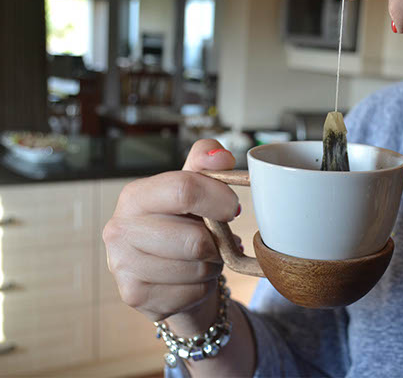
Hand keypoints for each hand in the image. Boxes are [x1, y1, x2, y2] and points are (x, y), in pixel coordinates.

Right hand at [103, 139, 239, 321]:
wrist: (168, 275)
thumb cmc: (183, 226)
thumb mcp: (194, 189)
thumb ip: (206, 165)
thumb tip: (221, 157)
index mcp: (135, 196)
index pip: (183, 189)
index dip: (220, 199)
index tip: (234, 208)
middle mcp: (119, 229)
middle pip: (194, 239)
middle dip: (217, 243)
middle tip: (216, 241)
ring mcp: (122, 265)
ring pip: (196, 267)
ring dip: (212, 265)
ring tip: (203, 259)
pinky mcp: (134, 295)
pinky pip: (192, 292)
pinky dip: (202, 287)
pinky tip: (190, 279)